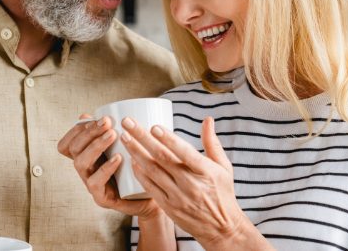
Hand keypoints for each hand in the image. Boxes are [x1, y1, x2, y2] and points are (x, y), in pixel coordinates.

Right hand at [56, 114, 161, 220]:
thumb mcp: (125, 146)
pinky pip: (95, 182)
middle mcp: (85, 169)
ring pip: (81, 163)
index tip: (91, 117)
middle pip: (74, 149)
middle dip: (89, 132)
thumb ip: (113, 131)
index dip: (74, 130)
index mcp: (87, 156)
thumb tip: (98, 114)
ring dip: (96, 146)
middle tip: (107, 122)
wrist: (150, 196)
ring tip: (112, 134)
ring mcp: (90, 183)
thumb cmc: (136, 168)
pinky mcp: (101, 197)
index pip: (67, 143)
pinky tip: (118, 158)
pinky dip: (105, 168)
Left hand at [121, 117, 259, 248]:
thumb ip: (212, 142)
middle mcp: (190, 183)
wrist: (220, 227)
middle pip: (162, 158)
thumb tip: (207, 119)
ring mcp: (178, 196)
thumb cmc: (222, 193)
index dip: (168, 139)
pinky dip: (140, 174)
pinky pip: (150, 188)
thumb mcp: (223, 167)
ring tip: (124, 138)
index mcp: (205, 171)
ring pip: (152, 171)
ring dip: (136, 153)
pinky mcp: (169, 206)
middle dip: (142, 138)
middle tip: (127, 123)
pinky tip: (131, 161)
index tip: (153, 126)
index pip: (184, 152)